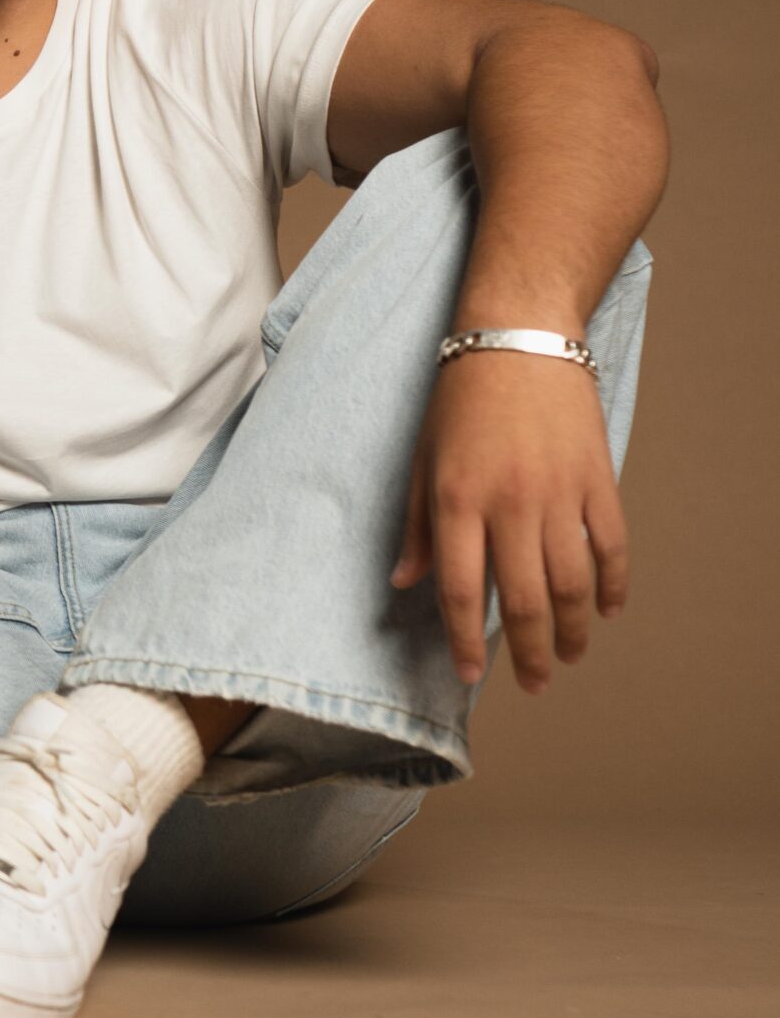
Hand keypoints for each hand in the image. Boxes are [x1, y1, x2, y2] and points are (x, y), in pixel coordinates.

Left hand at [389, 351, 629, 691]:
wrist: (519, 334)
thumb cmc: (460, 397)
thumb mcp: (423, 459)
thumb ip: (419, 526)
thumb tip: (405, 582)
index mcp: (458, 500)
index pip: (462, 590)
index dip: (465, 640)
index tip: (469, 673)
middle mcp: (510, 503)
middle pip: (523, 599)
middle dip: (528, 651)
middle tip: (533, 682)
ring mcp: (559, 491)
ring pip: (572, 582)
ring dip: (571, 629)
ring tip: (567, 655)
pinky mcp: (597, 476)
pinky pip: (611, 544)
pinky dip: (613, 583)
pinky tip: (606, 609)